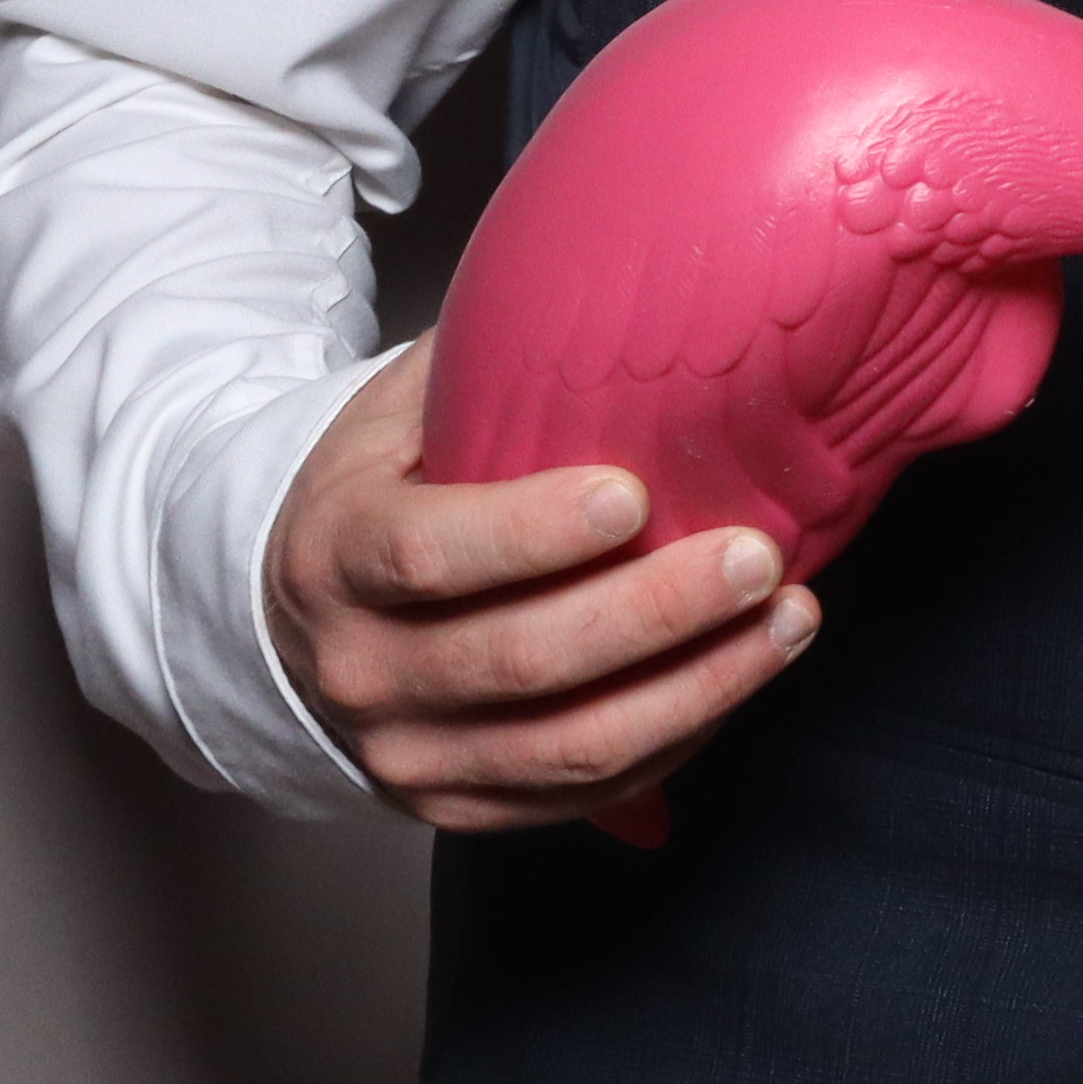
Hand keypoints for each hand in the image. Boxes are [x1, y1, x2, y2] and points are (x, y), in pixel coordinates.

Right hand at [263, 338, 819, 831]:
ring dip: (696, 686)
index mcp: (335, 554)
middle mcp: (361, 669)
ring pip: (566, 746)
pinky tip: (748, 672)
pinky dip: (679, 737)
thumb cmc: (382, 483)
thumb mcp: (400, 408)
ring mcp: (407, 754)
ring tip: (789, 618)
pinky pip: (584, 792)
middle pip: (519, 660)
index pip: (430, 556)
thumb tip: (633, 277)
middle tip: (757, 555)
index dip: (533, 533)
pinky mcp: (460, 806)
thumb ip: (492, 362)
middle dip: (653, 612)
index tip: (634, 495)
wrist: (293, 612)